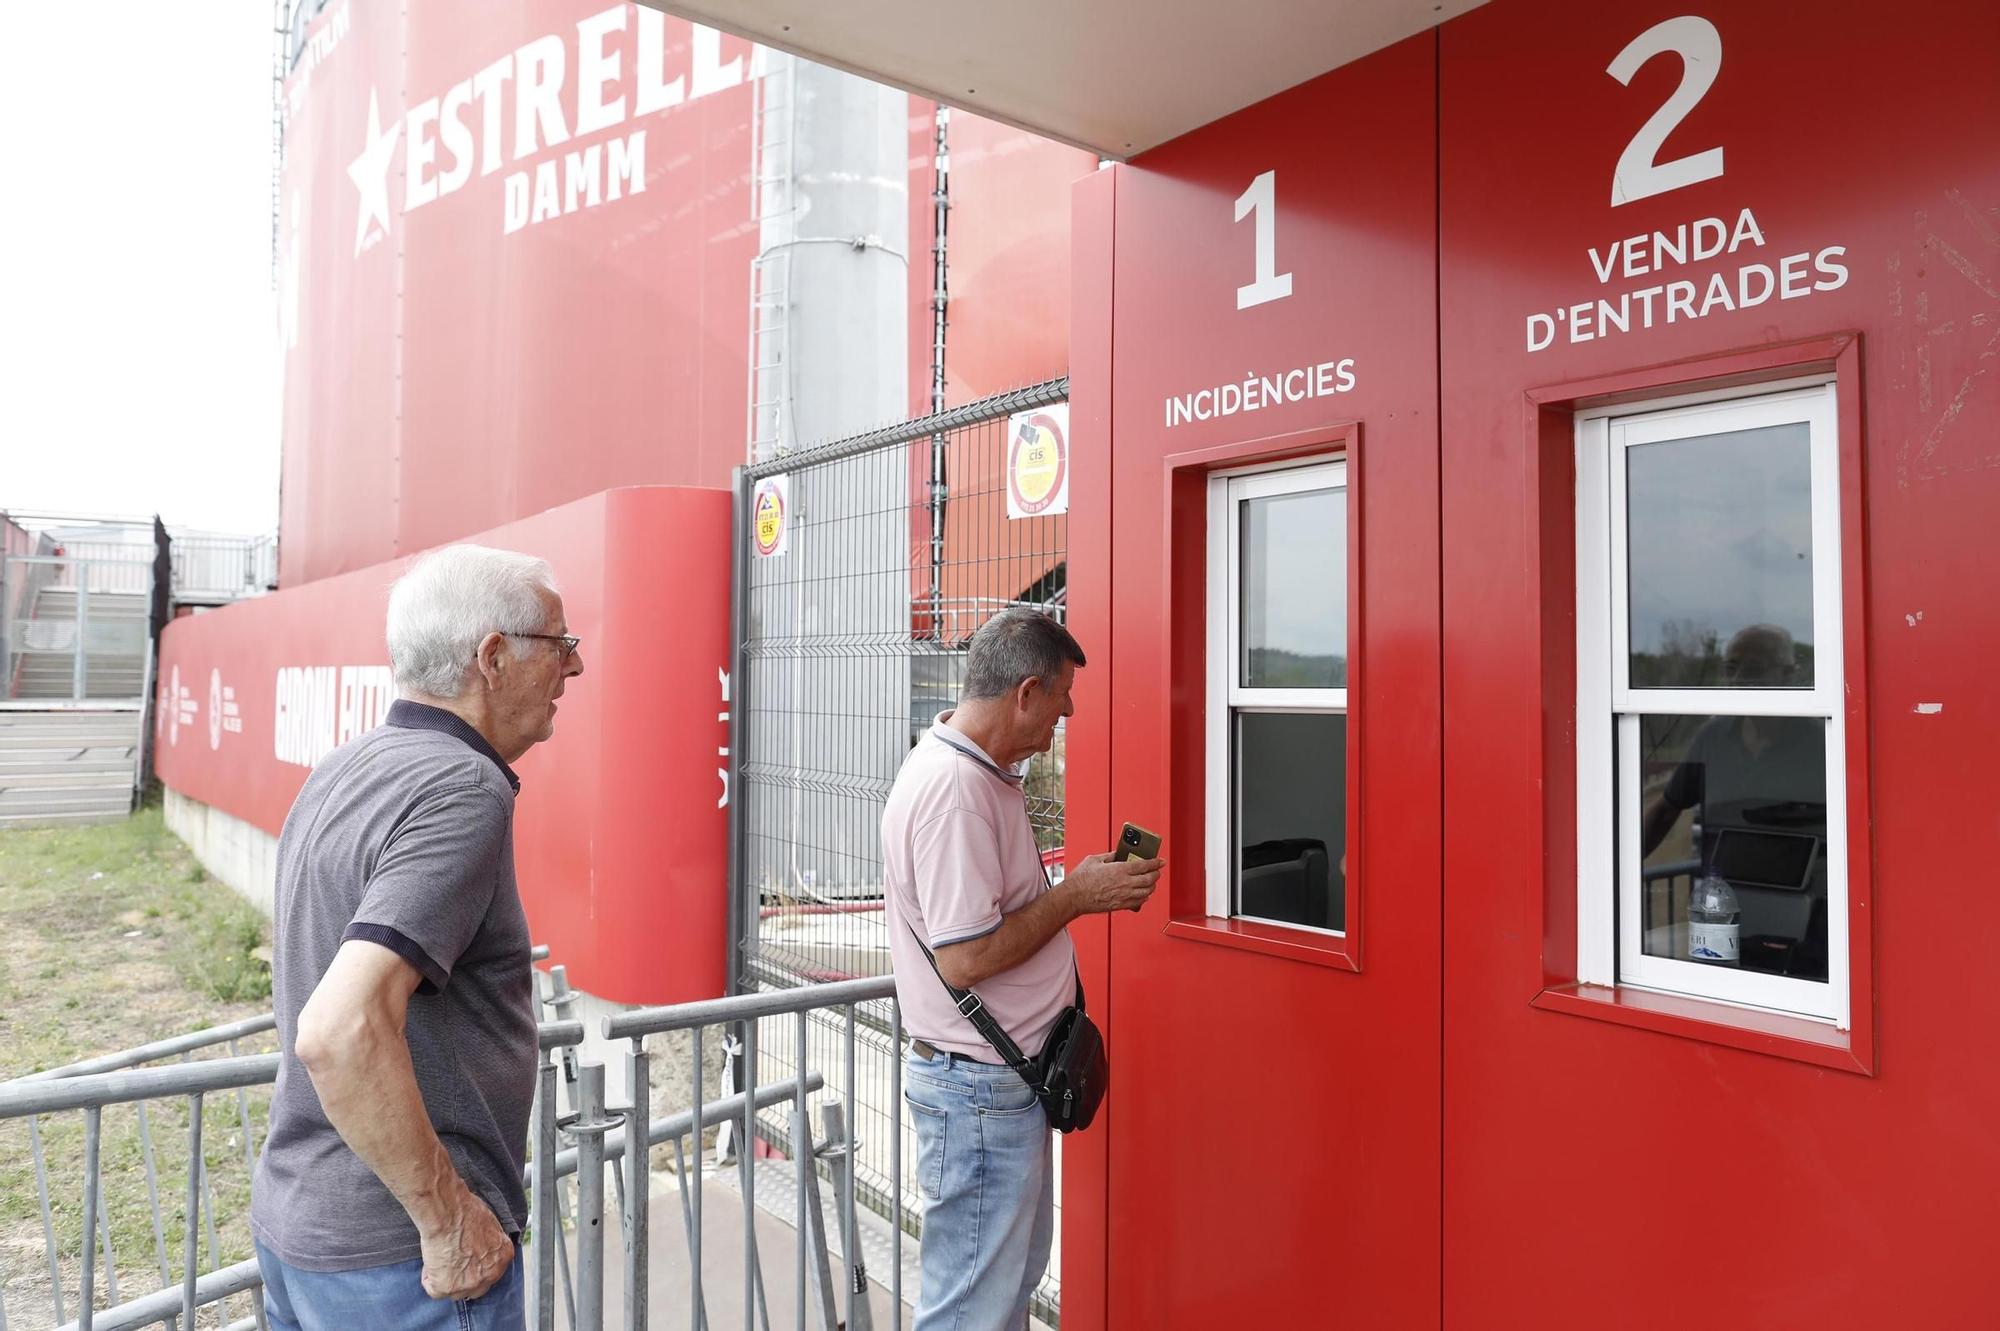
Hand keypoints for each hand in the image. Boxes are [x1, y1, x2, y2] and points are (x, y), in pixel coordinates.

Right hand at [419, 1185, 513, 1301]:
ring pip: (457, 1292)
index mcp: (503, 1256)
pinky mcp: (447, 1288)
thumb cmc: (465, 1211)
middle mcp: (490, 1274)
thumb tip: (483, 1248)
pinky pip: (435, 1291)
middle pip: (477, 1287)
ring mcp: (470, 1284)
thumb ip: (490, 1244)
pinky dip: (429, 1279)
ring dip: (447, 1280)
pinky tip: (431, 1262)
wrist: (448, 1214)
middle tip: (452, 1263)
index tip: (466, 1260)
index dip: (476, 1267)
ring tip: (440, 1259)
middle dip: (465, 1278)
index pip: (491, 1272)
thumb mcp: (490, 1225)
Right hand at [1060, 852, 1163, 915]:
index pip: (1145, 865)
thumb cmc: (1081, 880)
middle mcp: (1125, 883)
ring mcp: (1124, 896)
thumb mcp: (1094, 860)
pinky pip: (1139, 902)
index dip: (1155, 862)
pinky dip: (1145, 897)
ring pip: (1147, 891)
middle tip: (1157, 871)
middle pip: (1149, 879)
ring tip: (1152, 882)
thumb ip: (1109, 856)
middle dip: (1156, 874)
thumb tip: (1117, 854)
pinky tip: (1144, 894)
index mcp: (1120, 869)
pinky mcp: (1121, 905)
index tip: (1160, 861)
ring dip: (1152, 886)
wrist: (1074, 897)